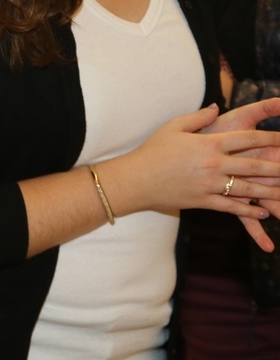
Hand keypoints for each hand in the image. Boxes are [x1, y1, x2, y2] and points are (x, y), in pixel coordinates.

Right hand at [101, 104, 279, 229]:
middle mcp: (213, 165)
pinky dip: (247, 211)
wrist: (133, 181)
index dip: (271, 137)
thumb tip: (216, 107)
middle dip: (277, 166)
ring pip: (246, 189)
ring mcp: (208, 185)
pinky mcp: (200, 201)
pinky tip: (261, 212)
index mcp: (210, 143)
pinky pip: (229, 207)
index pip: (249, 138)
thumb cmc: (151, 151)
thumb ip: (199, 116)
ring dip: (268, 190)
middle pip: (254, 165)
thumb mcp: (174, 126)